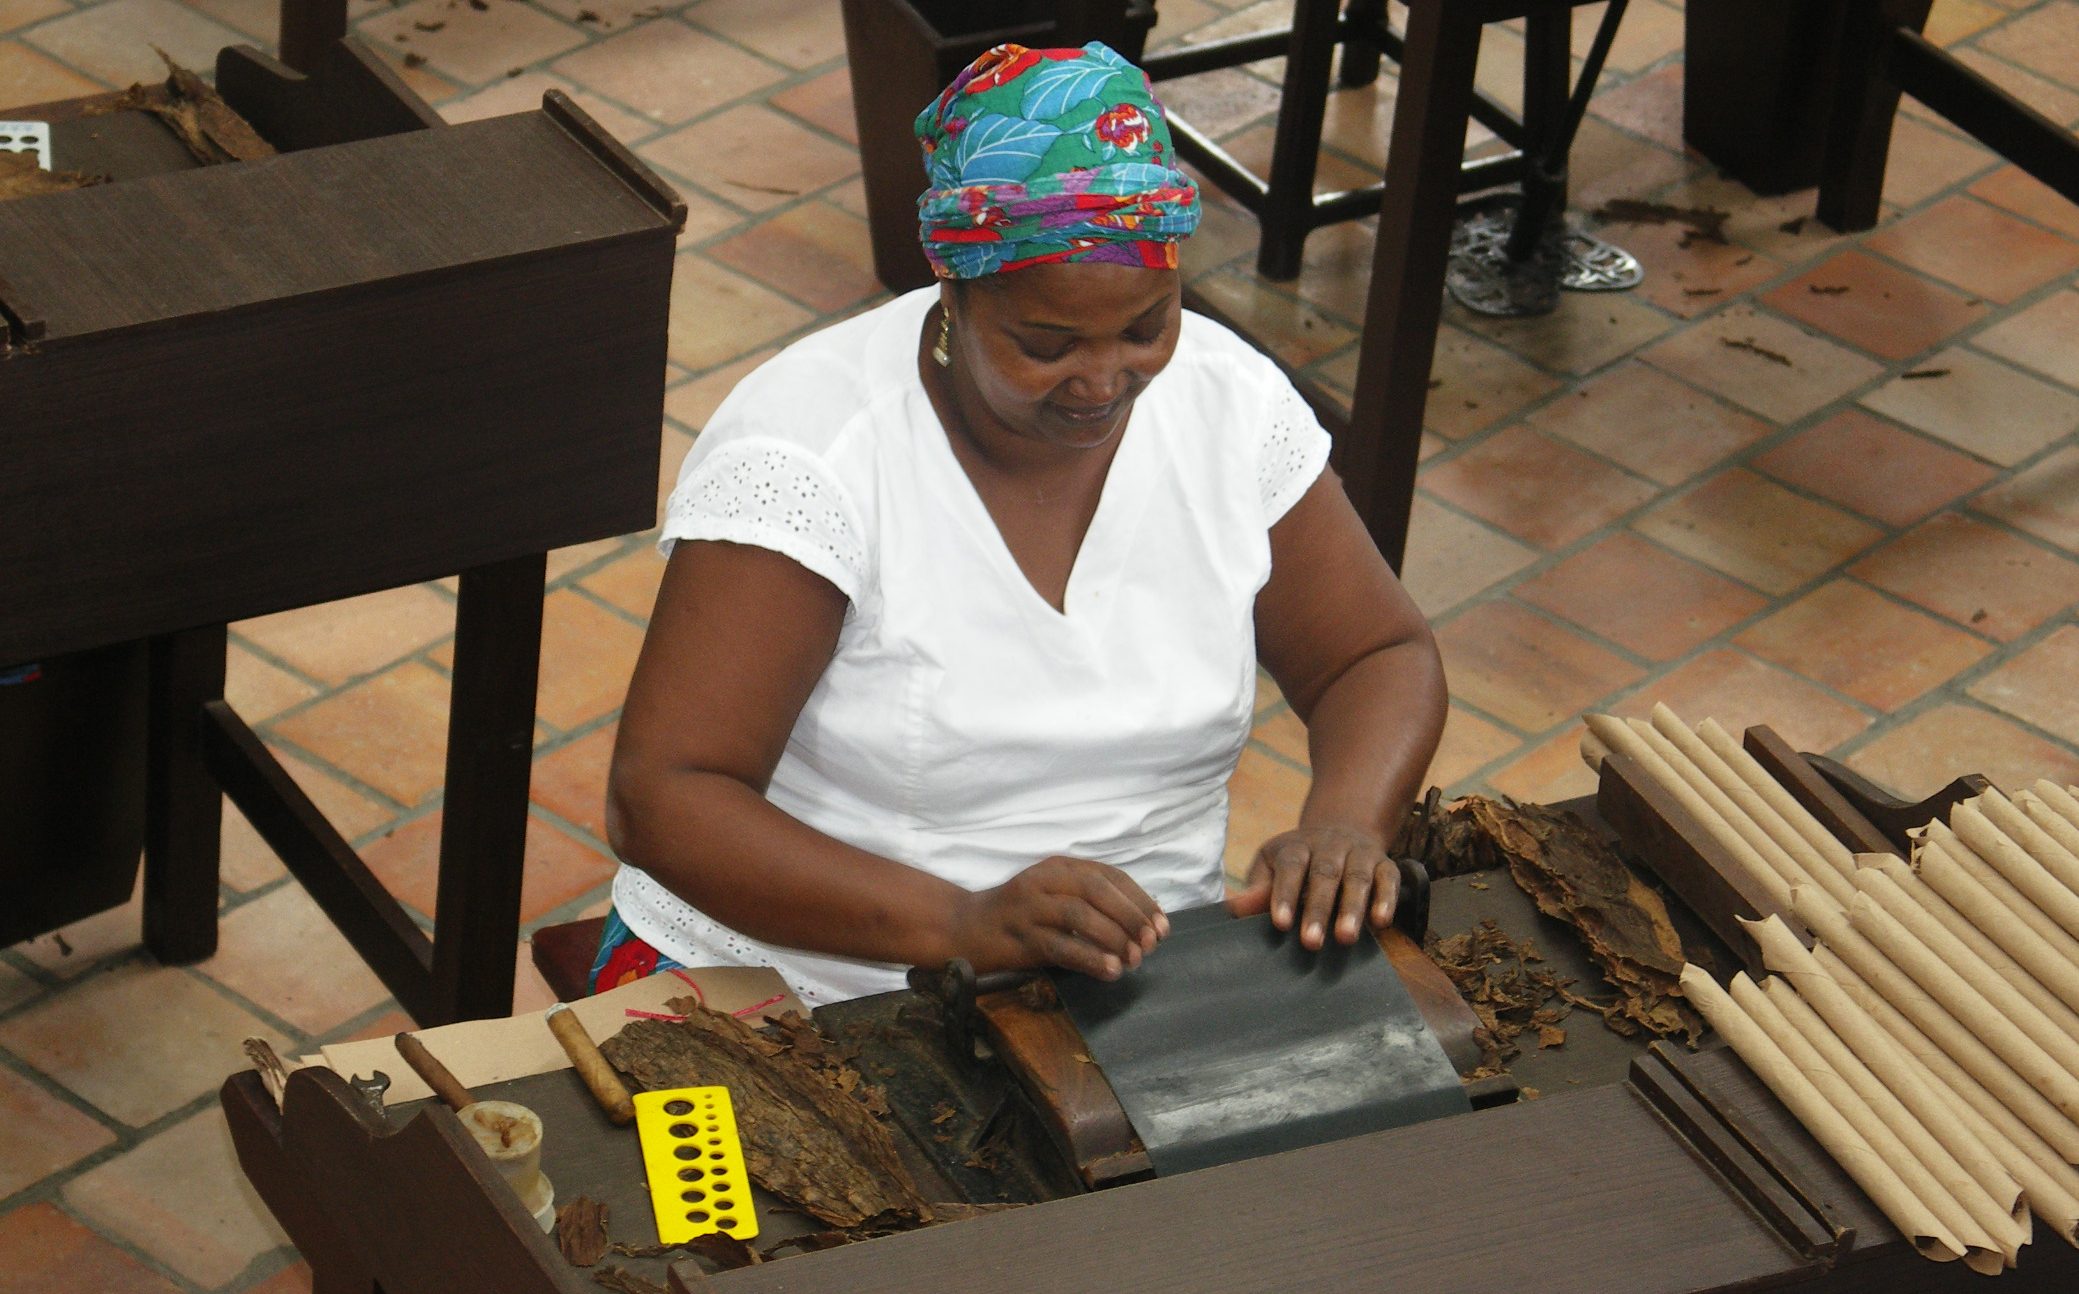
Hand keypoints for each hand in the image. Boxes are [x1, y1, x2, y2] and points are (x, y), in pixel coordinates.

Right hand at [948, 856, 1169, 979]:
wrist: (964, 929)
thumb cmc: (1020, 917)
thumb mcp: (1056, 899)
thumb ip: (1093, 904)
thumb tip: (1144, 925)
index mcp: (1060, 866)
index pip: (1109, 876)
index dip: (1139, 900)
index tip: (1162, 925)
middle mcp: (1044, 879)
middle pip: (1097, 890)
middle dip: (1131, 916)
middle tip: (1152, 942)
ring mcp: (1028, 906)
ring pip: (1079, 915)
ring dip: (1114, 937)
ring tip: (1135, 959)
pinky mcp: (1018, 935)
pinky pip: (1059, 945)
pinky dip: (1089, 958)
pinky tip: (1109, 970)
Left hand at [1227, 825, 1397, 950]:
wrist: (1340, 832)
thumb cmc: (1297, 861)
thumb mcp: (1271, 866)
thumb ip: (1257, 889)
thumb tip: (1234, 908)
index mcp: (1297, 846)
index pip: (1290, 866)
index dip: (1284, 893)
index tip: (1280, 923)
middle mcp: (1330, 846)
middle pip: (1325, 874)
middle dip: (1318, 909)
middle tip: (1312, 942)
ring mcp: (1359, 853)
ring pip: (1357, 877)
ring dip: (1353, 908)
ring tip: (1346, 938)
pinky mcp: (1384, 864)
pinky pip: (1389, 879)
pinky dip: (1387, 899)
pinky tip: (1381, 922)